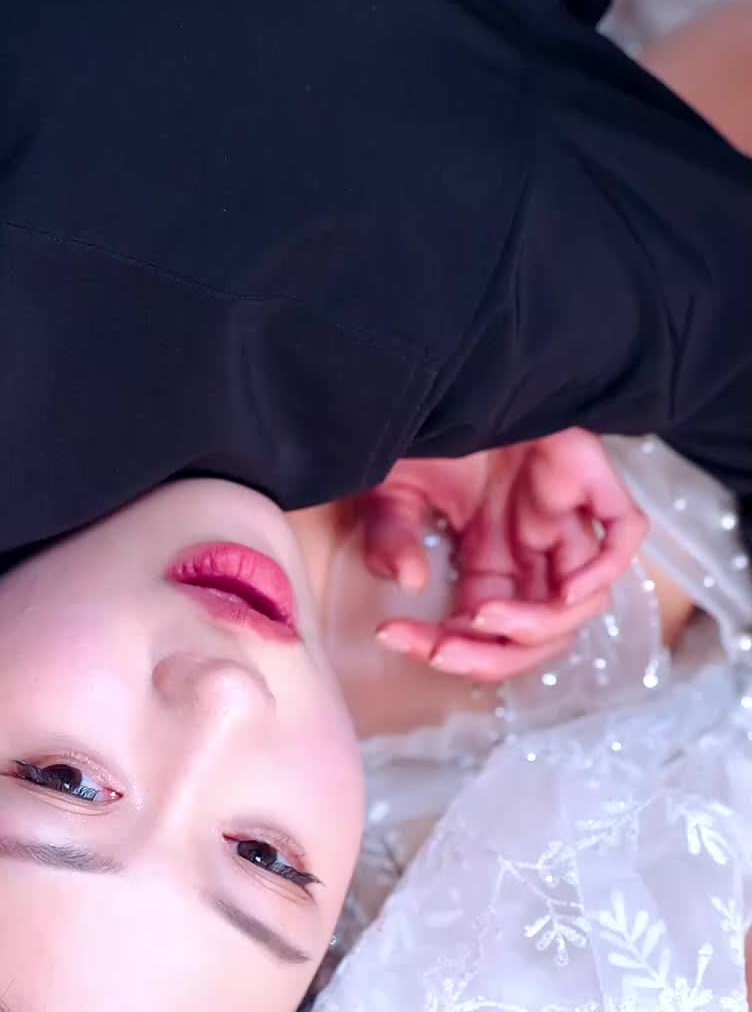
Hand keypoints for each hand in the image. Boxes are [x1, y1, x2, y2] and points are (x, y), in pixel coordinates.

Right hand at [367, 431, 646, 682]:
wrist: (447, 357)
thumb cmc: (423, 423)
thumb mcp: (390, 487)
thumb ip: (393, 536)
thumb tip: (407, 583)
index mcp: (489, 552)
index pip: (482, 626)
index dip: (444, 644)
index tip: (393, 635)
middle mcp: (532, 543)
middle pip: (536, 631)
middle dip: (488, 654)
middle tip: (443, 649)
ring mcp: (565, 512)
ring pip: (580, 602)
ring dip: (533, 625)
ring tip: (484, 613)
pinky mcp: (589, 474)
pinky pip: (621, 536)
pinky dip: (602, 572)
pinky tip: (566, 591)